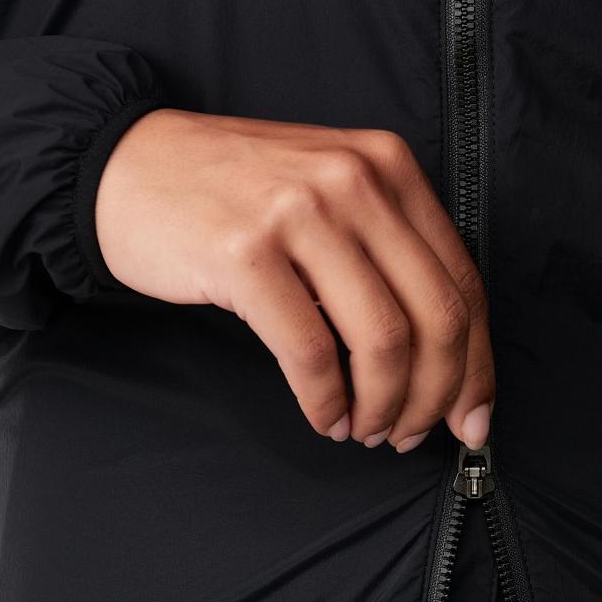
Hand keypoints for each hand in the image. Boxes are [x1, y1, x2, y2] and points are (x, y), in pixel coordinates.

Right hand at [94, 108, 493, 451]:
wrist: (126, 165)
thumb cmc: (233, 196)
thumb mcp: (329, 196)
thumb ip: (388, 255)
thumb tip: (448, 363)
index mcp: (390, 168)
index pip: (463, 284)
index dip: (475, 367)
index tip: (472, 419)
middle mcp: (355, 181)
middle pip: (437, 318)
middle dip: (434, 398)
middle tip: (410, 436)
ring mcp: (300, 213)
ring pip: (382, 340)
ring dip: (381, 407)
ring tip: (362, 429)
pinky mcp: (245, 253)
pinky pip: (311, 352)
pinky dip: (326, 401)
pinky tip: (324, 417)